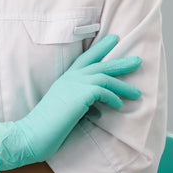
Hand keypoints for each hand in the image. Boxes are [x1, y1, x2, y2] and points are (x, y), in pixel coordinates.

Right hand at [0, 34, 140, 171]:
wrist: (33, 133)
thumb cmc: (48, 127)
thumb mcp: (67, 111)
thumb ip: (81, 105)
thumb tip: (98, 111)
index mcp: (65, 80)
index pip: (84, 58)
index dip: (99, 49)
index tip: (113, 39)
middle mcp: (69, 78)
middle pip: (99, 64)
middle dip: (119, 61)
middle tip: (138, 60)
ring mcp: (73, 85)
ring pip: (104, 77)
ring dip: (123, 85)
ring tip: (137, 93)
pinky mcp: (79, 95)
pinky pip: (103, 91)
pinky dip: (113, 98)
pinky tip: (119, 105)